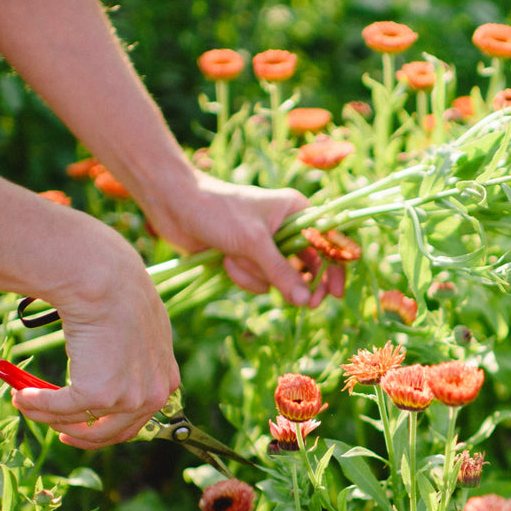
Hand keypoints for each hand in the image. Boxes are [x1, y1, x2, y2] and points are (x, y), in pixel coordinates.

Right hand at [11, 239, 179, 448]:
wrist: (103, 279)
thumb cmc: (116, 291)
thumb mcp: (137, 326)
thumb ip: (130, 353)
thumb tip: (104, 363)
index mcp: (166, 378)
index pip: (139, 418)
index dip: (108, 427)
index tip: (85, 424)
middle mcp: (154, 394)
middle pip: (113, 432)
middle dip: (81, 434)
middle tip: (60, 431)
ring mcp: (128, 398)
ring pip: (81, 421)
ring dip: (48, 416)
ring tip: (25, 401)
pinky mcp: (100, 395)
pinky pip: (60, 408)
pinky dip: (36, 404)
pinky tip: (21, 395)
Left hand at [142, 174, 344, 305]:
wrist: (174, 206)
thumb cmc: (217, 211)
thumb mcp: (253, 241)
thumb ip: (281, 271)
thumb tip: (305, 300)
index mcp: (296, 211)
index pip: (328, 241)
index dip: (335, 268)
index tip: (335, 293)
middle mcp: (285, 228)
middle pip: (307, 266)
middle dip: (295, 282)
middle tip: (306, 304)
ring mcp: (265, 246)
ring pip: (278, 278)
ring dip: (255, 274)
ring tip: (233, 256)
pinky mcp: (246, 259)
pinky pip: (257, 281)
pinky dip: (241, 276)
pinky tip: (224, 261)